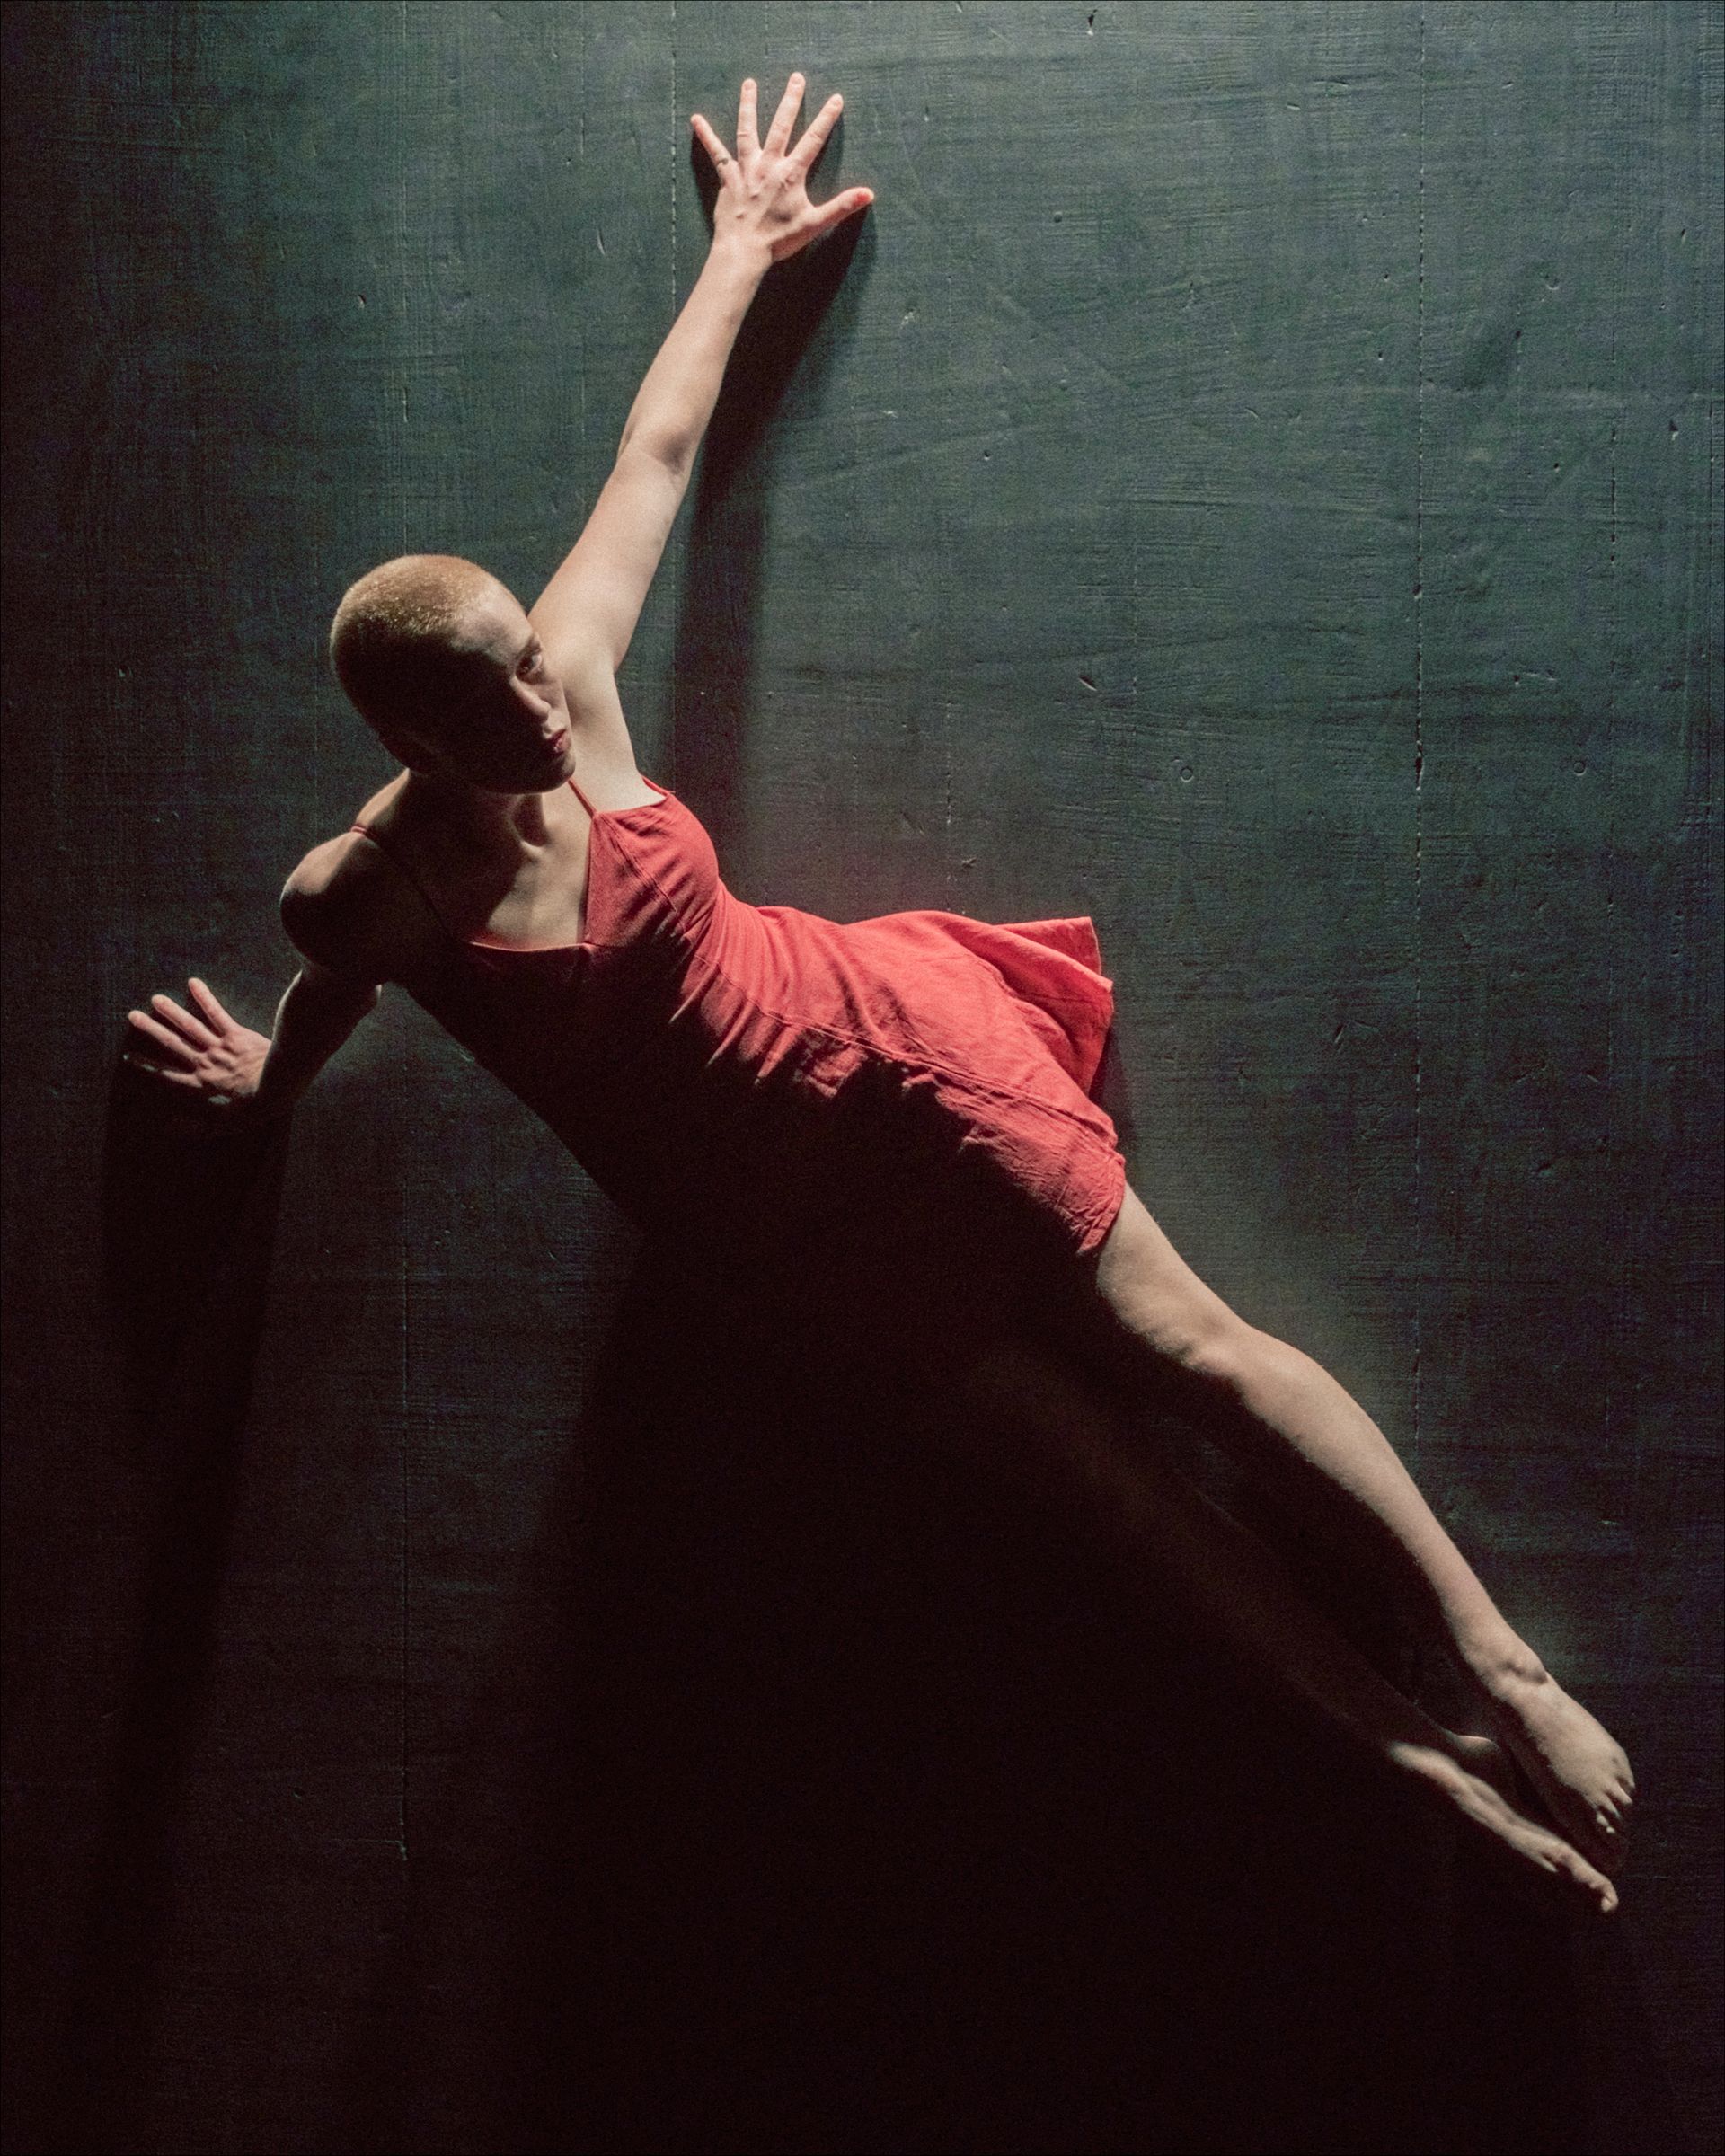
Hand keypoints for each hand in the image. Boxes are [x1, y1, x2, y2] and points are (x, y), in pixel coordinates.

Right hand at [124, 977, 272, 1115]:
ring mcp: (220, 1046)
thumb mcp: (230, 1124)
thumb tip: (173, 1127)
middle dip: (151, 1030)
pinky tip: (193, 983)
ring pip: (190, 1026)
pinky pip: (217, 1014)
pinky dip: (205, 998)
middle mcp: (205, 1061)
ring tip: (155, 999)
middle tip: (132, 1016)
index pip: (167, 1073)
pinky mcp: (236, 1033)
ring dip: (171, 1012)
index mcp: (202, 1083)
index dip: (147, 1065)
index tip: (128, 1057)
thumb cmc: (258, 1106)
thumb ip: (202, 1127)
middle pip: (173, 1043)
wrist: (280, 1085)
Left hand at [692, 72, 872, 266]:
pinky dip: (706, 136)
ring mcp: (747, 168)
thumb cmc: (779, 240)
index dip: (826, 118)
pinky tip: (696, 120)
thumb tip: (868, 194)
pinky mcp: (729, 178)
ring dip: (749, 105)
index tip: (835, 98)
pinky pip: (716, 153)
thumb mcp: (815, 223)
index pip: (813, 140)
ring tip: (749, 84)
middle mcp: (769, 164)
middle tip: (796, 78)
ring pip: (748, 130)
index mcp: (791, 173)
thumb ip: (842, 206)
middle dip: (790, 100)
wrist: (744, 251)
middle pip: (781, 125)